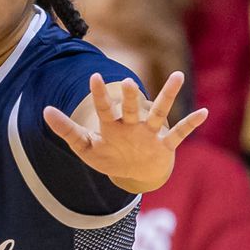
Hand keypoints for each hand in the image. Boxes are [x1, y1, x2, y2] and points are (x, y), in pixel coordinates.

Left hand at [44, 72, 207, 193]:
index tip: (95, 77)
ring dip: (168, 97)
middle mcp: (132, 126)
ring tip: (178, 76)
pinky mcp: (163, 147)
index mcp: (112, 127)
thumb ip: (67, 131)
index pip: (105, 109)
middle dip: (132, 98)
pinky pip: (178, 135)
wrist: (134, 173)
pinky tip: (203, 113)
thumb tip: (45, 111)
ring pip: (160, 114)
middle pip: (132, 109)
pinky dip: (189, 125)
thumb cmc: (109, 156)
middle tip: (129, 83)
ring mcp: (149, 135)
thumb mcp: (85, 148)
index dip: (100, 95)